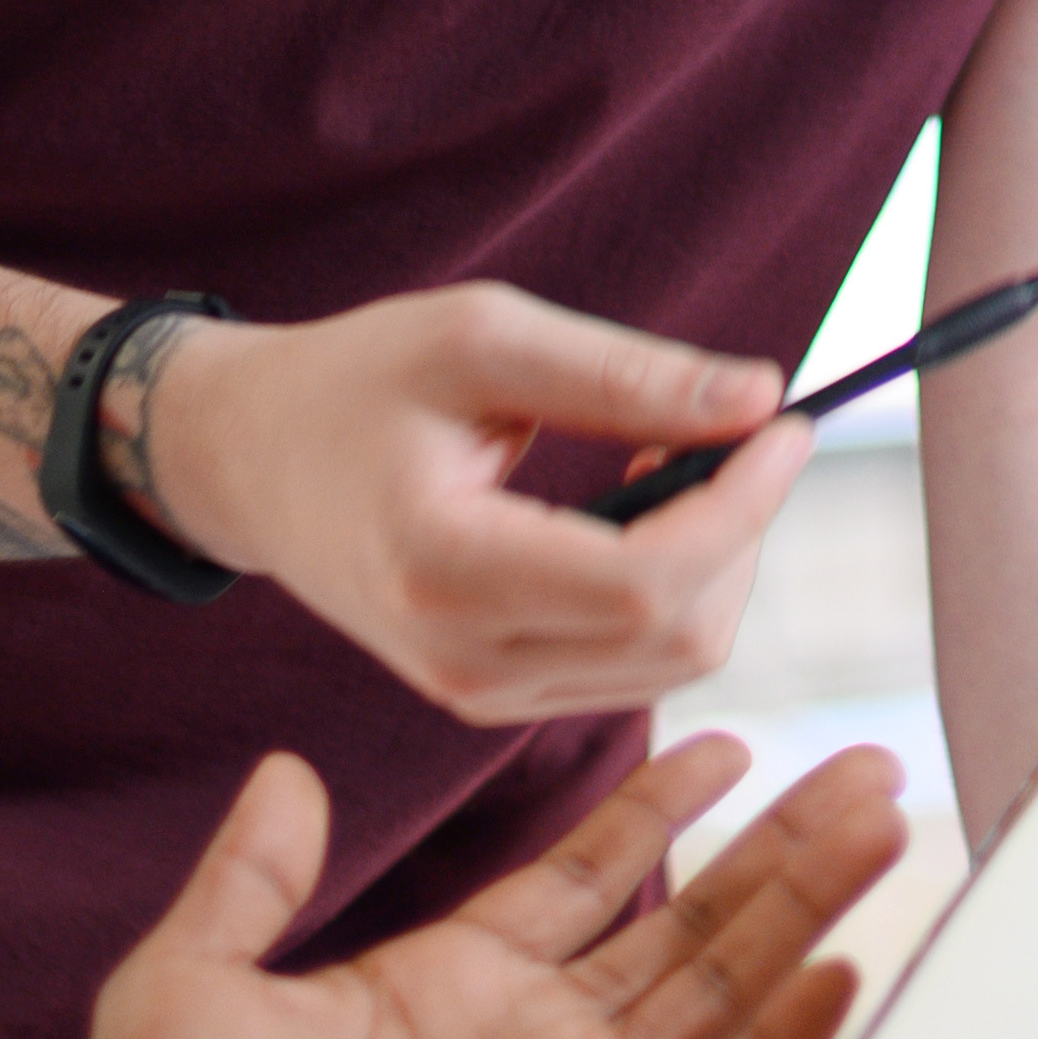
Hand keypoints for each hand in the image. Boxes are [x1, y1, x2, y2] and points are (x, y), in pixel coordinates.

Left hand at [0, 730, 908, 1038]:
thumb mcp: (195, 970)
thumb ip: (253, 872)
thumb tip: (284, 768)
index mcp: (453, 976)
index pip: (591, 873)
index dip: (663, 810)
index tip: (736, 745)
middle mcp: (532, 1036)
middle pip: (689, 922)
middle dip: (781, 849)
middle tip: (866, 772)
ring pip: (718, 994)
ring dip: (805, 916)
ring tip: (884, 832)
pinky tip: (841, 978)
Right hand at [132, 284, 803, 721]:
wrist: (252, 461)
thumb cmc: (359, 380)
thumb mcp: (481, 339)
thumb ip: (623, 373)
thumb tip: (758, 398)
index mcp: (441, 569)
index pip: (645, 579)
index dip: (741, 504)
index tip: (785, 422)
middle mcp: (460, 661)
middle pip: (678, 631)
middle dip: (740, 528)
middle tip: (729, 429)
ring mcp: (476, 696)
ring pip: (673, 660)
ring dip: (715, 560)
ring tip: (671, 457)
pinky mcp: (494, 699)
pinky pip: (636, 666)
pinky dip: (676, 590)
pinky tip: (640, 512)